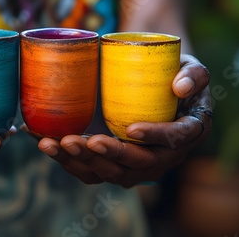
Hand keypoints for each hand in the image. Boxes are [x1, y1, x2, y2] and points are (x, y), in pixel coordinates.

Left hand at [35, 54, 211, 187]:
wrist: (153, 85)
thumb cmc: (174, 73)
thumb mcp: (190, 66)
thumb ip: (193, 74)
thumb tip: (180, 86)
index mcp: (187, 132)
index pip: (174, 140)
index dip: (154, 136)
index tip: (130, 128)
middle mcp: (163, 156)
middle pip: (137, 165)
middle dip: (109, 154)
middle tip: (82, 140)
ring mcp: (137, 164)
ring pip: (110, 172)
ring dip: (81, 161)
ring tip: (55, 143)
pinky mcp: (113, 163)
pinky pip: (91, 171)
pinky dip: (67, 161)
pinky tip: (45, 144)